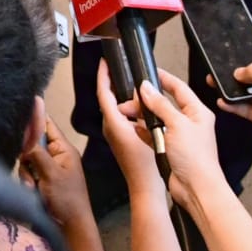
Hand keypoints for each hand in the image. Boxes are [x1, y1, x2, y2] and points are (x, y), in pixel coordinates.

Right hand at [24, 115, 96, 234]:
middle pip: (31, 144)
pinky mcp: (40, 182)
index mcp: (63, 149)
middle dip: (27, 157)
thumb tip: (25, 129)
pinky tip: (31, 192)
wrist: (70, 230)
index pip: (46, 125)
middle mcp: (54, 156)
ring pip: (26, 160)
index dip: (33, 119)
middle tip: (29, 168)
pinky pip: (26, 174)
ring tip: (33, 187)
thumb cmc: (66, 199)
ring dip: (26, 174)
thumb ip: (37, 151)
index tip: (17, 117)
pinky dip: (26, 183)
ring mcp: (46, 169)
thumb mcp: (51, 173)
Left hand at [97, 59, 162, 197]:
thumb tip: (139, 93)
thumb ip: (142, 109)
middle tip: (122, 70)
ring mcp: (113, 134)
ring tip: (135, 88)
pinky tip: (140, 108)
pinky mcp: (119, 139)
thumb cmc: (146, 166)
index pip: (102, 93)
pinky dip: (128, 109)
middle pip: (108, 98)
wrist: (145, 188)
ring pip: (116, 108)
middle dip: (114, 83)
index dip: (103, 75)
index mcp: (113, 123)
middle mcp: (109, 127)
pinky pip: (121, 117)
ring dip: (123, 97)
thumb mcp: (148, 130)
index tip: (104, 62)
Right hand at [138, 70, 224, 210]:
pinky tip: (134, 128)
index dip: (164, 77)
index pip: (179, 87)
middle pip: (165, 103)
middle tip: (131, 95)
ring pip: (157, 119)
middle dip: (147, 99)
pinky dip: (144, 131)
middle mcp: (189, 122)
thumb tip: (146, 87)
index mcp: (197, 112)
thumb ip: (160, 104)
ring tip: (128, 111)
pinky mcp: (170, 149)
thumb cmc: (195, 158)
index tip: (149, 70)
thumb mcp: (177, 124)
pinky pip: (154, 135)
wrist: (197, 189)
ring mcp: (179, 136)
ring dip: (143, 115)